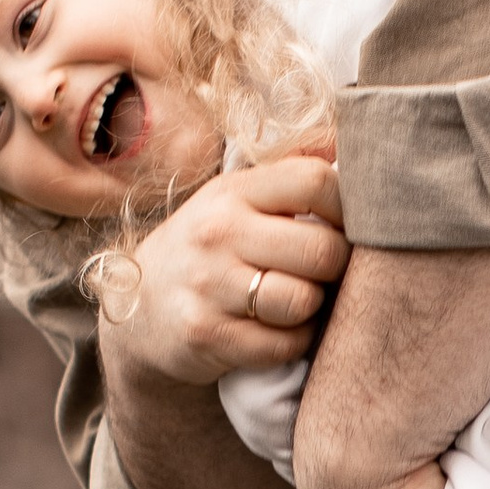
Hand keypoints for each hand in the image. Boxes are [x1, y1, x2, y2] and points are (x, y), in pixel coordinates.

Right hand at [98, 155, 346, 388]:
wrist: (141, 311)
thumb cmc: (210, 249)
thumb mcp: (237, 199)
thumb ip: (293, 172)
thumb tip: (348, 143)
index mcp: (233, 191)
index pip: (316, 182)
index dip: (347, 208)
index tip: (341, 227)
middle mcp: (218, 232)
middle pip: (321, 250)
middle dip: (337, 268)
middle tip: (324, 273)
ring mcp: (209, 286)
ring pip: (304, 301)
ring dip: (313, 309)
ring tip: (297, 301)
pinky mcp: (208, 336)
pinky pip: (284, 345)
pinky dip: (292, 342)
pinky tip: (275, 329)